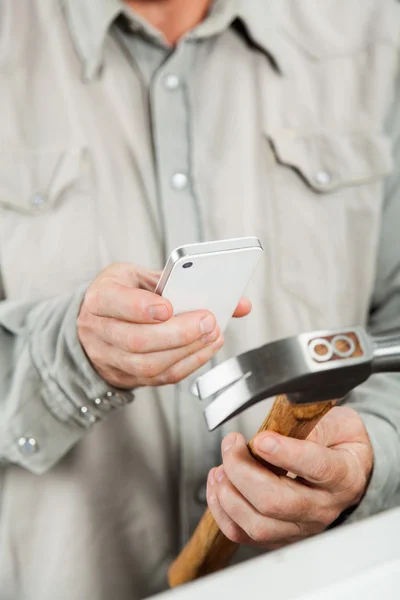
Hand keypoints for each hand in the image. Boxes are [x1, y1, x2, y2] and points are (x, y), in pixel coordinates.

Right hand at [77, 263, 250, 388]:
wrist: (95, 322)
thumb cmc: (123, 293)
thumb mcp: (142, 277)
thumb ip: (182, 283)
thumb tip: (238, 303)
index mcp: (99, 297)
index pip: (114, 302)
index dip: (141, 307)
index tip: (169, 306)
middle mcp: (98, 331)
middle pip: (136, 340)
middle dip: (177, 333)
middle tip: (207, 321)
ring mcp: (109, 359)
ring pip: (148, 364)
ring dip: (186, 351)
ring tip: (212, 335)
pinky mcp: (126, 377)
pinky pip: (159, 378)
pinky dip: (188, 363)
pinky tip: (205, 349)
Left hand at [207, 406, 372, 547]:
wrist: (345, 467)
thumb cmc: (339, 442)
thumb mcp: (337, 421)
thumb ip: (310, 422)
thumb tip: (276, 428)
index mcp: (343, 475)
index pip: (317, 468)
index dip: (286, 454)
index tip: (261, 439)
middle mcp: (323, 507)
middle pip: (276, 502)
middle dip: (243, 471)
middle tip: (232, 444)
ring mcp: (301, 526)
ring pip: (258, 524)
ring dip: (229, 494)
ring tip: (221, 467)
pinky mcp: (280, 535)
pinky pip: (244, 535)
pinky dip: (223, 511)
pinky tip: (219, 486)